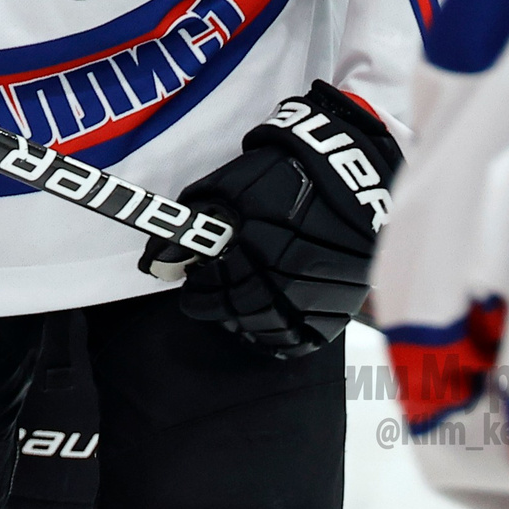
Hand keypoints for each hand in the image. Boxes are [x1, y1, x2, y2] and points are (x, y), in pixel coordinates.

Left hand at [140, 80, 399, 358]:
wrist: (343, 170)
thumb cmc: (279, 173)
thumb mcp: (227, 186)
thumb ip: (195, 222)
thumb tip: (160, 257)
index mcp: (262, 241)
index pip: (221, 285)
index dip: (200, 294)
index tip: (190, 291)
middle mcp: (295, 269)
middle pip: (248, 310)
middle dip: (220, 309)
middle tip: (206, 304)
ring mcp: (325, 287)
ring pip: (279, 327)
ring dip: (250, 326)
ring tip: (234, 318)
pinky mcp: (348, 296)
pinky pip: (312, 334)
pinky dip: (287, 339)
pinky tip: (269, 330)